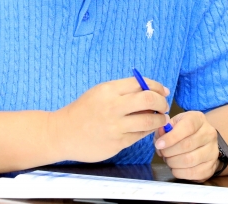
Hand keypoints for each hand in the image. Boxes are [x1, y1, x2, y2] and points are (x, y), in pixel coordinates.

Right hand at [54, 77, 169, 162]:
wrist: (63, 133)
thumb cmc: (83, 111)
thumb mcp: (100, 93)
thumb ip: (123, 91)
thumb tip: (151, 91)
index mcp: (109, 90)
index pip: (141, 84)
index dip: (157, 87)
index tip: (163, 91)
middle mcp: (113, 107)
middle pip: (149, 99)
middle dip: (162, 102)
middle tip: (164, 106)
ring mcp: (115, 126)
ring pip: (149, 120)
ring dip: (160, 119)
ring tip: (161, 119)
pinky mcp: (117, 143)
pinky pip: (140, 135)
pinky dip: (148, 131)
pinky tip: (147, 128)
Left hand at [154, 111, 218, 181]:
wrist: (202, 141)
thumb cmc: (184, 131)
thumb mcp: (173, 124)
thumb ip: (164, 130)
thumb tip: (159, 140)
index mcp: (199, 119)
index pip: (187, 127)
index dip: (171, 137)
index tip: (159, 144)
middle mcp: (209, 134)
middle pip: (187, 145)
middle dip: (169, 152)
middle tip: (163, 153)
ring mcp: (213, 151)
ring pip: (190, 160)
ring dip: (173, 162)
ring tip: (169, 160)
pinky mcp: (211, 166)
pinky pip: (193, 173)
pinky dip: (180, 172)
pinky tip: (175, 167)